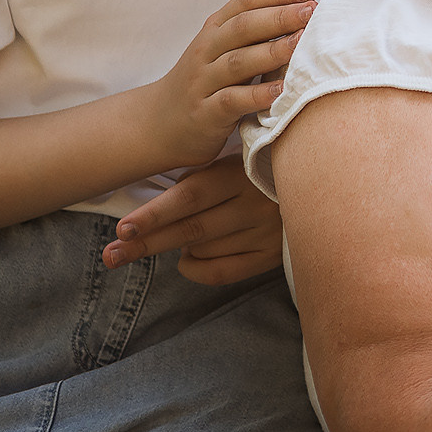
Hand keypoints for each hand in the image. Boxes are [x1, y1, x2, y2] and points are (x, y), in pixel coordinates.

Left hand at [104, 157, 283, 283]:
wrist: (319, 183)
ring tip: (168, 238)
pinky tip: (186, 260)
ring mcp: (265, 233)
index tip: (123, 229)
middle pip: (190, 228)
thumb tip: (157, 212)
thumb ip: (201, 180)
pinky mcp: (272, 255)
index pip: (190, 197)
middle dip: (146, 242)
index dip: (154, 214)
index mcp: (243, 173)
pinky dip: (196, 269)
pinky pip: (222, 272)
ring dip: (177, 247)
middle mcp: (255, 205)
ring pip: (202, 250)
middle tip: (112, 255)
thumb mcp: (237, 160)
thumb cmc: (263, 168)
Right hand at [147, 0, 315, 166]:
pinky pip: (232, 100)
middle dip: (279, 16)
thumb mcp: (224, 49)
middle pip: (243, 27)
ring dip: (272, 51)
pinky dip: (257, 95)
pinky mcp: (205, 112)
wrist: (161, 123)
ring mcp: (203, 81)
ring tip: (301, 43)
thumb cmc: (207, 80)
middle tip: (312, 10)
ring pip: (238, 61)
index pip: (246, 1)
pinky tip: (281, 90)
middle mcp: (206, 50)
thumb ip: (255, 30)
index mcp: (215, 29)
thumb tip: (305, 7)